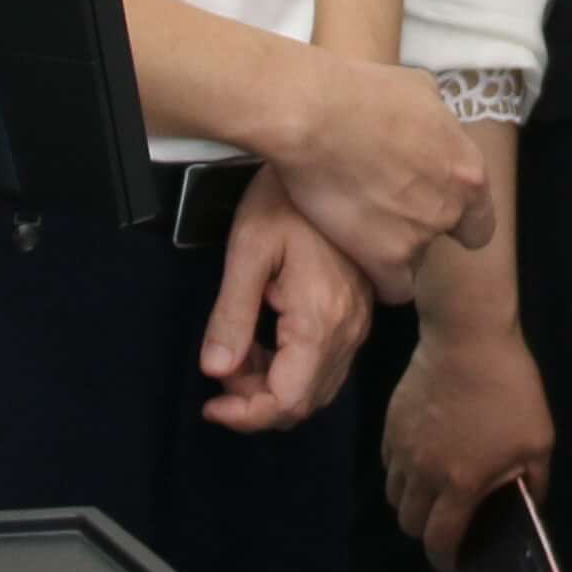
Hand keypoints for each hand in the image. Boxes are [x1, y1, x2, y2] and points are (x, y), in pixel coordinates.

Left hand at [197, 178, 371, 431]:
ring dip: (274, 384)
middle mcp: (349, 330)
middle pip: (305, 402)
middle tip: (221, 368)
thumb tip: (215, 373)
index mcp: (321, 320)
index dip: (247, 415)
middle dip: (257, 401)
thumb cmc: (283, 198)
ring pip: (318, 386)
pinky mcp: (360, 310)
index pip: (288, 400)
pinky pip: (328, 362)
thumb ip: (232, 317)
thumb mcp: (247, 252)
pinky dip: (293, 366)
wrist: (333, 156)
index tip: (210, 404)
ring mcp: (360, 321)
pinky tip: (266, 337)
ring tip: (238, 350)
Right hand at [269, 54, 494, 299]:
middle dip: (421, 227)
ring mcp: (420, 235)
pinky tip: (360, 261)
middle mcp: (451, 207)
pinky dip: (380, 279)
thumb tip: (433, 125)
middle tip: (387, 211)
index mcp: (468, 170)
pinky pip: (394, 288)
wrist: (316, 115)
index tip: (433, 213)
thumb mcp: (421, 91)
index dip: (456, 218)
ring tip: (359, 224)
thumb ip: (438, 121)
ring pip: (415, 260)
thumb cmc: (364, 92)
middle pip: (443, 237)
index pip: (480, 219)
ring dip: (393, 248)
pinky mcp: (385, 257)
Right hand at [381, 319, 557, 569]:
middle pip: (409, 523)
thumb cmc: (509, 390)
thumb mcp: (538, 440)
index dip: (444, 560)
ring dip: (410, 505)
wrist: (468, 338)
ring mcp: (402, 449)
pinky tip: (421, 463)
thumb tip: (526, 504)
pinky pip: (388, 465)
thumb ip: (532, 481)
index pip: (440, 540)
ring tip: (432, 495)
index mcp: (460, 484)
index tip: (453, 562)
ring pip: (393, 496)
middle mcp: (423, 474)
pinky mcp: (390, 425)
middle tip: (446, 525)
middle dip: (426, 534)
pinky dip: (401, 475)